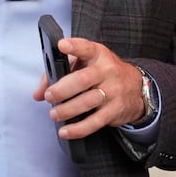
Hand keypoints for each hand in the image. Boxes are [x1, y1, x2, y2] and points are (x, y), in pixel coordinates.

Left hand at [33, 35, 147, 138]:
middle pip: (83, 79)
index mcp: (98, 55)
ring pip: (88, 101)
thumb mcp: (86, 64)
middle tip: (50, 96)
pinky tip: (66, 131)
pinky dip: (78, 129)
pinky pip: (95, 122)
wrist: (137, 88)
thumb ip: (60, 73)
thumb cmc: (104, 74)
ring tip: (54, 114)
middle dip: (62, 89)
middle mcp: (107, 71)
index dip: (74, 46)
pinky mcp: (115, 110)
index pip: (86, 48)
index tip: (61, 45)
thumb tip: (38, 93)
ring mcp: (113, 91)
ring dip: (67, 110)